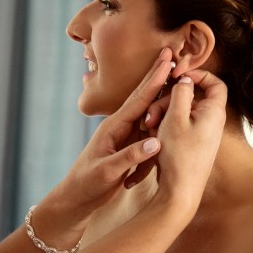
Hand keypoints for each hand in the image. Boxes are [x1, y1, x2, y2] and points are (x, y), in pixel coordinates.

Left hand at [52, 48, 174, 214]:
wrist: (76, 199)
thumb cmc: (87, 185)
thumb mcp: (107, 172)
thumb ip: (131, 156)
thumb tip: (156, 141)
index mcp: (113, 128)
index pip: (138, 99)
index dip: (154, 80)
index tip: (168, 61)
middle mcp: (119, 127)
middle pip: (143, 96)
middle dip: (157, 75)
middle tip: (171, 52)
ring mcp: (125, 136)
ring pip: (148, 110)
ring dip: (161, 92)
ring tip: (175, 73)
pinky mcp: (129, 146)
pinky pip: (149, 129)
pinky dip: (160, 116)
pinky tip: (169, 104)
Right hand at [143, 69, 226, 212]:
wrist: (180, 191)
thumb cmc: (179, 155)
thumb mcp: (175, 118)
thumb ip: (181, 93)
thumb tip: (186, 80)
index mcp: (213, 112)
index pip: (215, 83)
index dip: (198, 74)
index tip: (178, 76)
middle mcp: (210, 122)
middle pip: (190, 98)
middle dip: (167, 101)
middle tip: (152, 114)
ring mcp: (201, 133)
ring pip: (180, 112)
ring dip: (162, 115)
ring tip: (149, 127)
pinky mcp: (191, 143)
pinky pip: (177, 126)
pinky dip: (164, 127)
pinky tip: (153, 136)